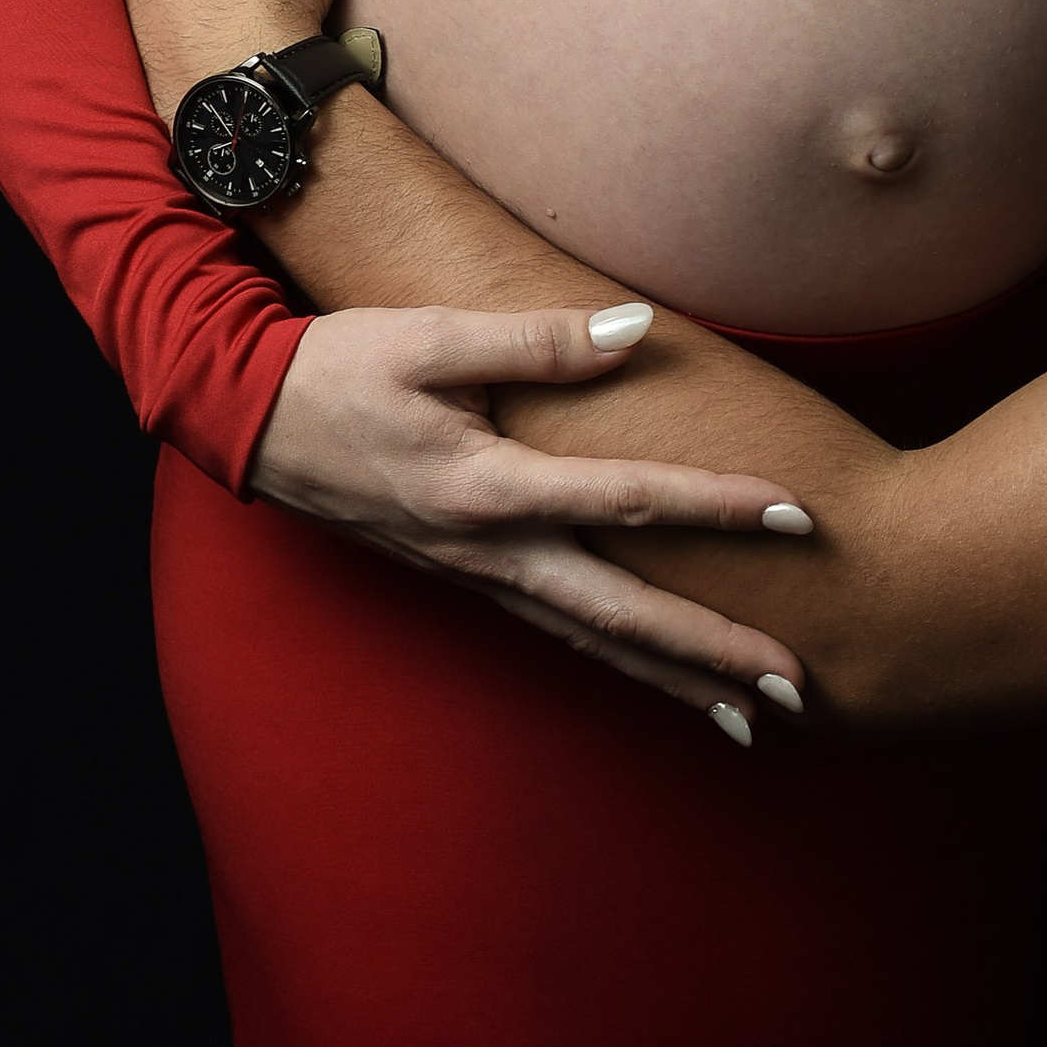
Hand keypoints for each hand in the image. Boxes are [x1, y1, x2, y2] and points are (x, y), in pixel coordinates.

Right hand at [257, 298, 814, 732]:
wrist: (247, 419)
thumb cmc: (337, 369)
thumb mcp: (431, 338)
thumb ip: (536, 341)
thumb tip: (636, 329)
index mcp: (488, 490)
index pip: (631, 500)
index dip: (719, 506)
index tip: (799, 514)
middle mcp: (490, 551)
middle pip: (623, 615)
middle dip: (713, 652)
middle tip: (800, 685)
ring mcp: (476, 575)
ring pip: (591, 640)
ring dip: (672, 678)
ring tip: (750, 716)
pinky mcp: (466, 577)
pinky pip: (558, 631)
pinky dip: (616, 660)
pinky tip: (657, 675)